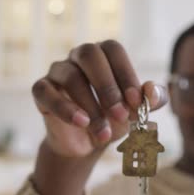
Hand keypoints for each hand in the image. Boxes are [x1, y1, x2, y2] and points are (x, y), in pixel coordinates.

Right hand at [32, 40, 167, 158]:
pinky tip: (81, 123)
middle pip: (89, 54)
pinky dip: (65, 108)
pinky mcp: (41, 89)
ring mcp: (58, 70)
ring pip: (71, 76)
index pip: (114, 50)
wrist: (88, 144)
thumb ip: (150, 100)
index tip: (136, 102)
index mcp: (104, 54)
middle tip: (120, 115)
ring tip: (103, 132)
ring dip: (90, 106)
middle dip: (107, 86)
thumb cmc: (113, 118)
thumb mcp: (136, 111)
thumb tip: (152, 91)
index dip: (125, 74)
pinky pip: (45, 91)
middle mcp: (79, 56)